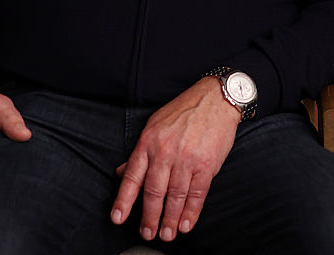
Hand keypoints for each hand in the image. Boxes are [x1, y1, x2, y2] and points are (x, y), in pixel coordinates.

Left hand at [110, 77, 239, 242]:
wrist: (215, 99)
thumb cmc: (184, 111)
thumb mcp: (154, 126)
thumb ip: (140, 152)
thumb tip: (123, 172)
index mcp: (148, 142)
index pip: (132, 176)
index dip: (124, 200)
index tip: (118, 218)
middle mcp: (165, 152)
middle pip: (153, 191)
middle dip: (149, 217)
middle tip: (147, 233)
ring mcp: (186, 159)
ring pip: (175, 196)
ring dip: (170, 219)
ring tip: (167, 234)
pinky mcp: (206, 164)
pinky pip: (197, 193)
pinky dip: (191, 212)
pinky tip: (186, 224)